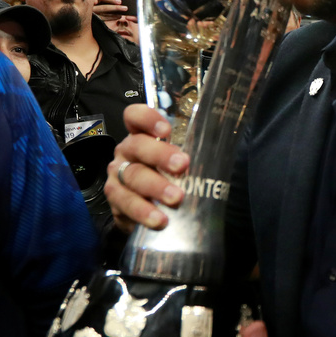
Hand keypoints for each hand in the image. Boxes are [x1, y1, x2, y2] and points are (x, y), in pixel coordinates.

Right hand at [105, 105, 187, 231]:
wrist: (141, 214)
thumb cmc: (165, 180)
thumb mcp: (175, 164)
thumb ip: (188, 156)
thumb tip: (220, 155)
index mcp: (140, 136)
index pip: (134, 117)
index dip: (147, 118)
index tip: (166, 129)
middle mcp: (126, 153)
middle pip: (138, 146)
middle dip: (160, 155)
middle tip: (182, 165)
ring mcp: (117, 177)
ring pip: (133, 177)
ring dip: (155, 187)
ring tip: (176, 198)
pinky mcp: (115, 203)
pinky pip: (126, 204)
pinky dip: (143, 212)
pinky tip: (159, 219)